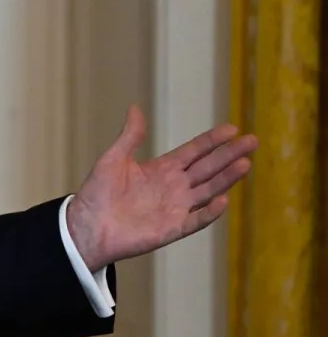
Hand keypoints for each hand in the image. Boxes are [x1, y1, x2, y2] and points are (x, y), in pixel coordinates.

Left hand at [66, 105, 256, 270]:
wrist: (85, 227)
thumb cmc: (96, 194)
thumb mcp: (112, 159)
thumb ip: (130, 136)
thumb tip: (135, 107)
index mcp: (162, 169)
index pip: (194, 152)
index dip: (212, 141)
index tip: (232, 129)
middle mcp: (174, 187)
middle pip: (208, 168)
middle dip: (229, 155)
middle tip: (251, 141)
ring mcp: (175, 208)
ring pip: (207, 191)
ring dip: (226, 179)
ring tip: (244, 164)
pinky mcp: (171, 229)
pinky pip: (195, 220)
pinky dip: (209, 213)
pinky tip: (222, 200)